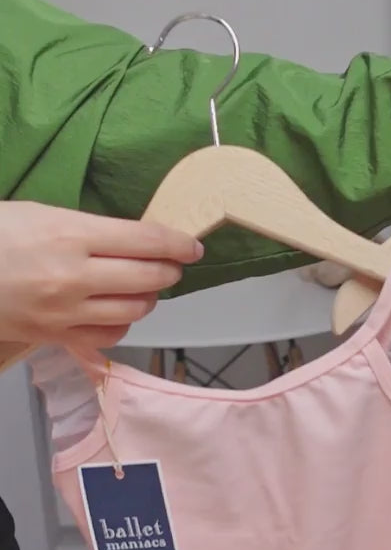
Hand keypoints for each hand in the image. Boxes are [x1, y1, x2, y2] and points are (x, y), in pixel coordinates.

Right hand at [0, 202, 202, 348]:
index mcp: (70, 234)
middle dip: (169, 271)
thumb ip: (86, 229)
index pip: (144, 240)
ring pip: (134, 310)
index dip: (176, 243)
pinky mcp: (57, 336)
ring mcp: (67, 311)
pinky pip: (109, 336)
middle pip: (148, 277)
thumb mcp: (38, 214)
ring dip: (149, 297)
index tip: (192, 246)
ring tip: (145, 286)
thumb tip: (132, 240)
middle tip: (172, 265)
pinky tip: (119, 312)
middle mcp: (74, 275)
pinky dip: (123, 324)